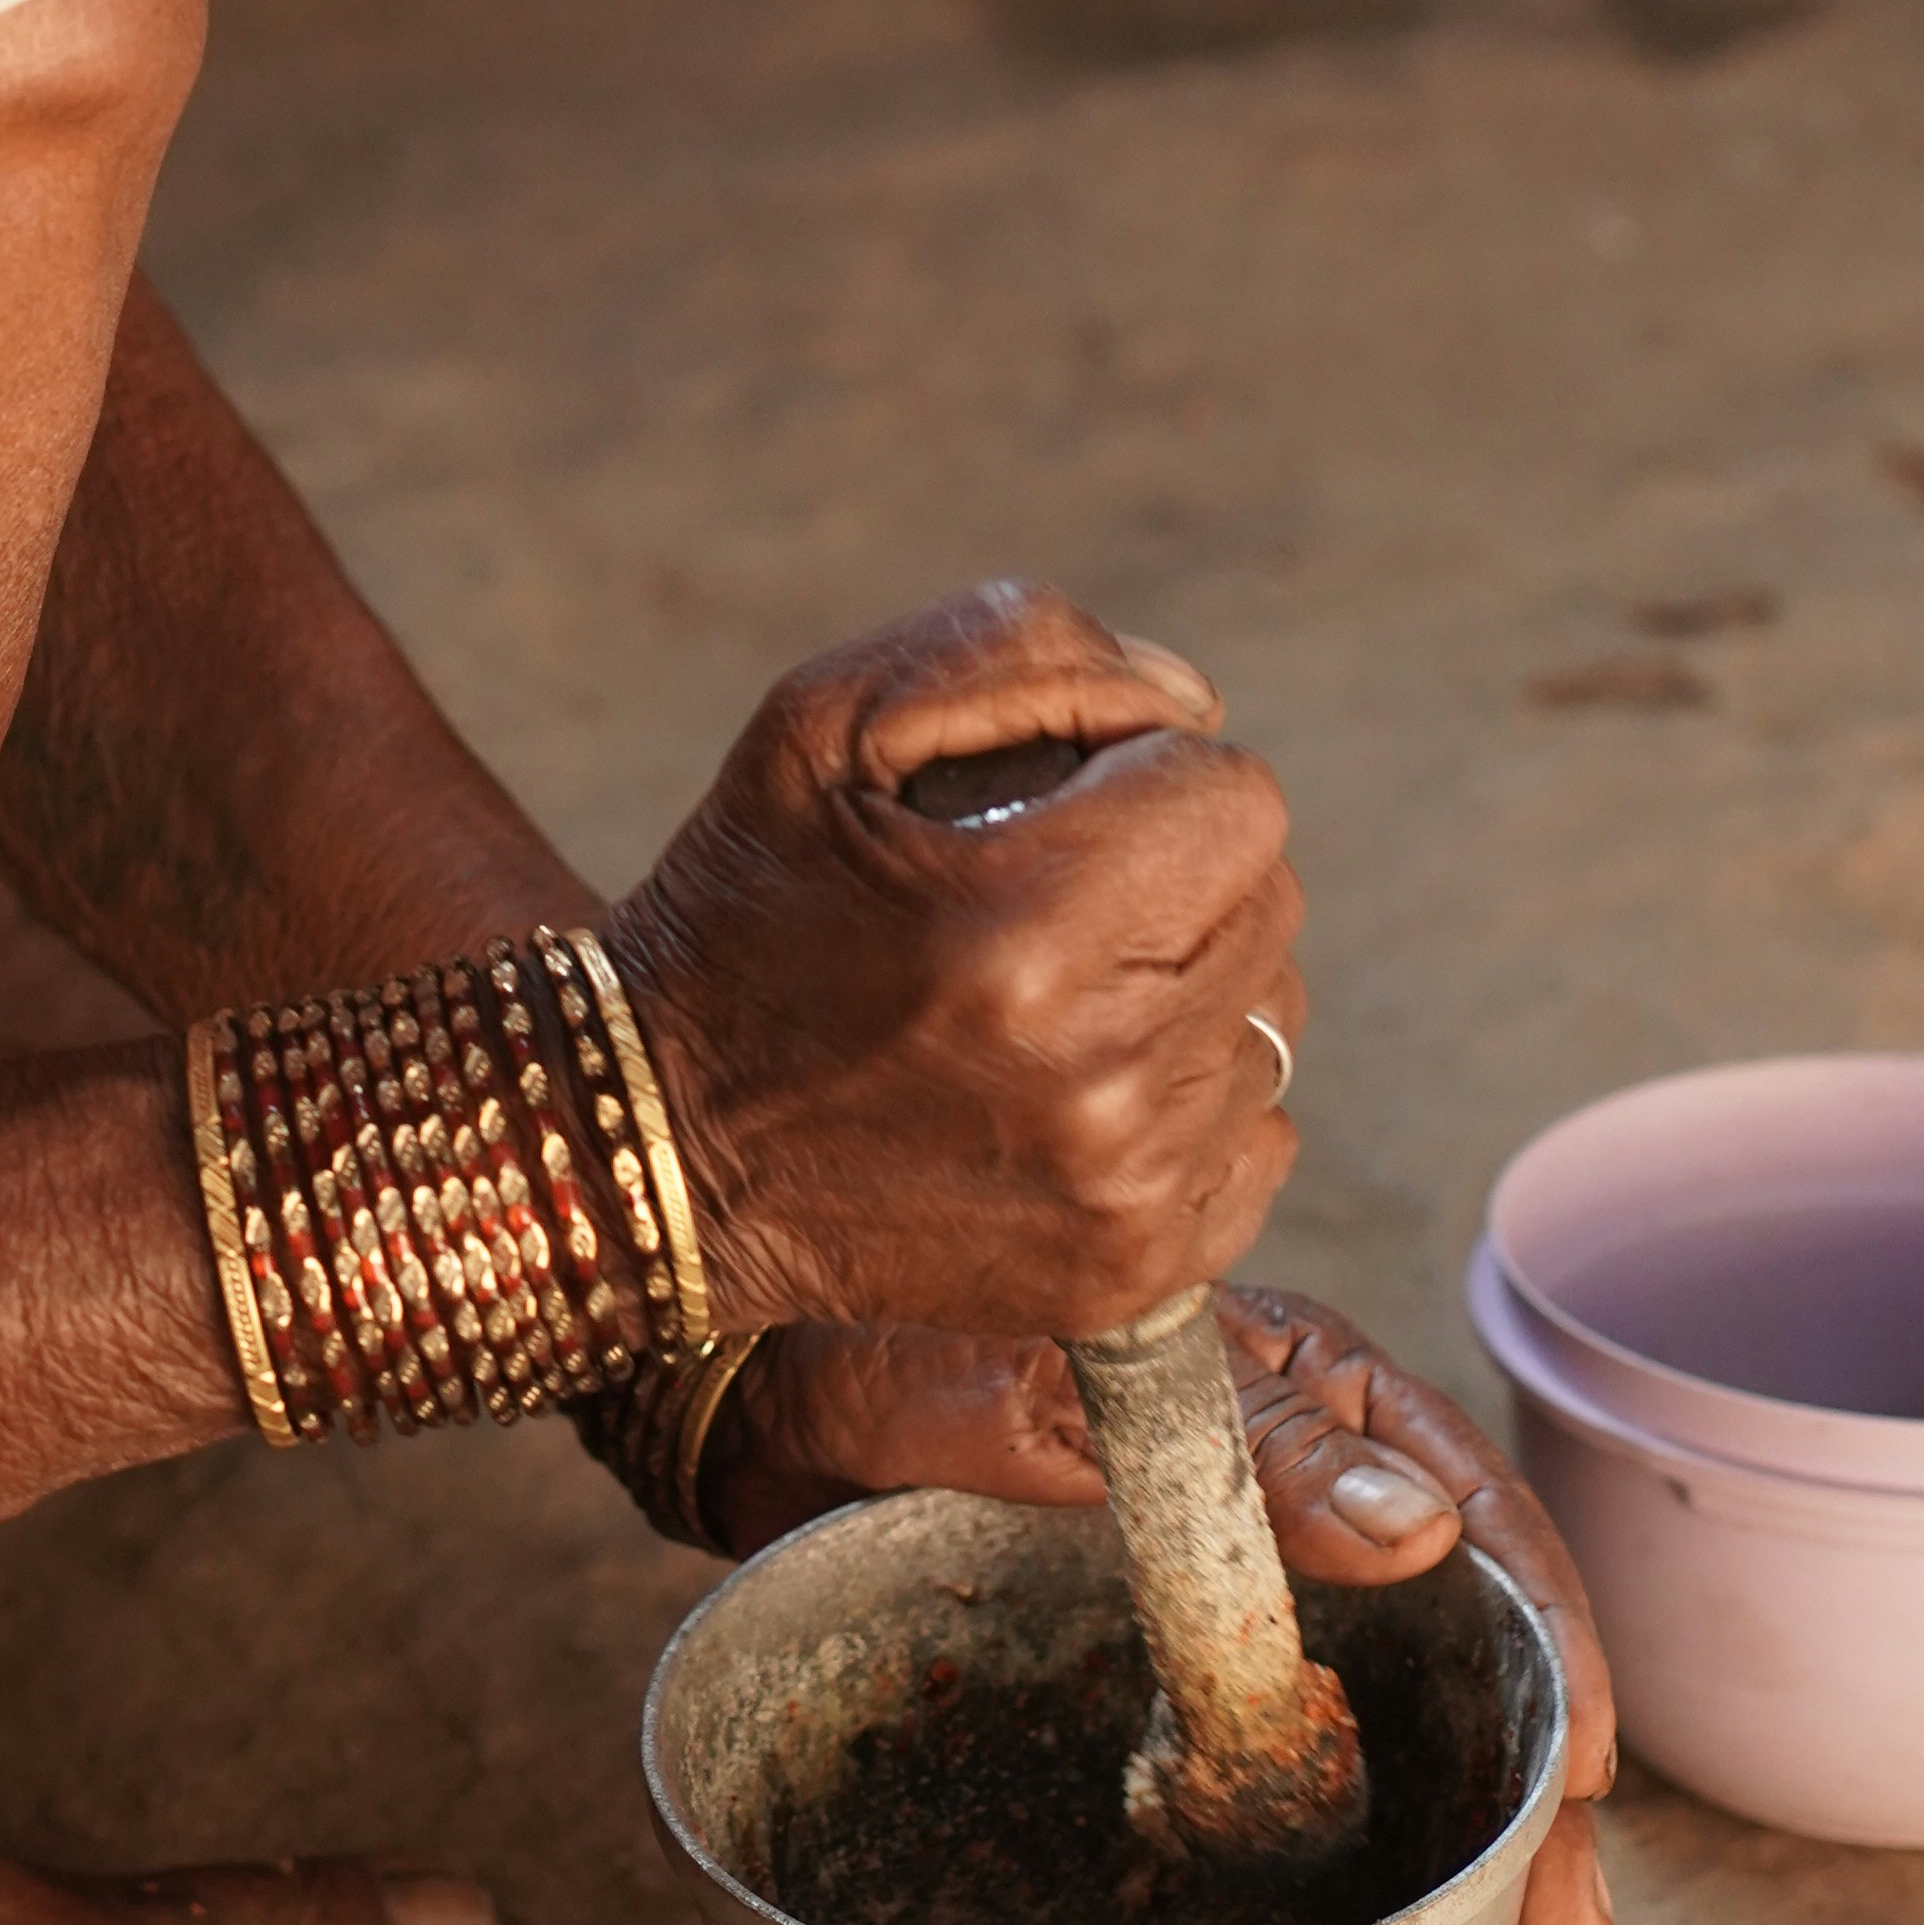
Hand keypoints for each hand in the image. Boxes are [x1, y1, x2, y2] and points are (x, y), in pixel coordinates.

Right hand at [607, 583, 1303, 1350]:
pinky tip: (1066, 1091)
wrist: (654, 1149)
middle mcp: (1094, 1075)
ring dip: (1181, 985)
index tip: (1054, 808)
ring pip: (1269, 1018)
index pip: (1237, 797)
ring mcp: (1124, 1191)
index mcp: (1022, 926)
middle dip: (1169, 871)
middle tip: (1039, 896)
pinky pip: (1259, 1140)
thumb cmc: (744, 911)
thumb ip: (1023, 649)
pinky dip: (1186, 1101)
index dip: (1150, 775)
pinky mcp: (1134, 1274)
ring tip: (1045, 999)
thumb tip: (1191, 700)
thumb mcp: (820, 721)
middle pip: (1266, 900)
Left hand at [708, 1286, 1619, 1924]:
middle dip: (1528, 1815)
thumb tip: (1420, 1527)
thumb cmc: (885, 1358)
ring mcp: (1234, 1598)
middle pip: (1457, 1665)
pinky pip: (1283, 1777)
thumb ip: (1236, 1452)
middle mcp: (1293, 1500)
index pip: (1474, 1526)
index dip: (1550, 1657)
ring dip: (1464, 1870)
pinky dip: (1346, 1878)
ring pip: (1388, 1740)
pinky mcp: (1165, 1675)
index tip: (1591, 1784)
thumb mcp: (1056, 1393)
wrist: (747, 1412)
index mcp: (1301, 1396)